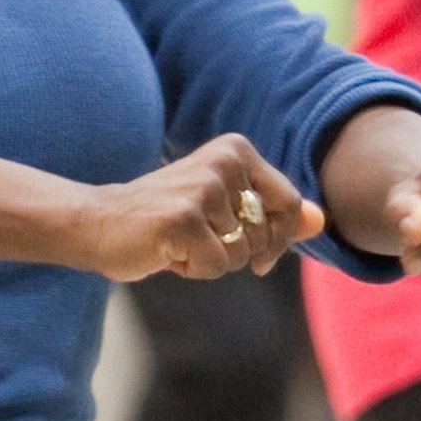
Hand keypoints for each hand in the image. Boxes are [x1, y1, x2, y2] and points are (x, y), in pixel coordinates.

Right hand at [83, 134, 316, 281]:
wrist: (99, 222)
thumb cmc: (167, 219)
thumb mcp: (226, 211)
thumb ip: (275, 214)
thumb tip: (320, 221)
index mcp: (237, 150)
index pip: (289, 204)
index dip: (278, 241)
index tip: (257, 256)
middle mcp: (224, 162)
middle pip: (266, 235)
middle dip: (237, 252)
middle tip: (196, 238)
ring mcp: (203, 188)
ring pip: (240, 254)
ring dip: (211, 261)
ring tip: (179, 242)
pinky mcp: (183, 218)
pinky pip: (215, 266)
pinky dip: (192, 270)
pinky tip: (167, 251)